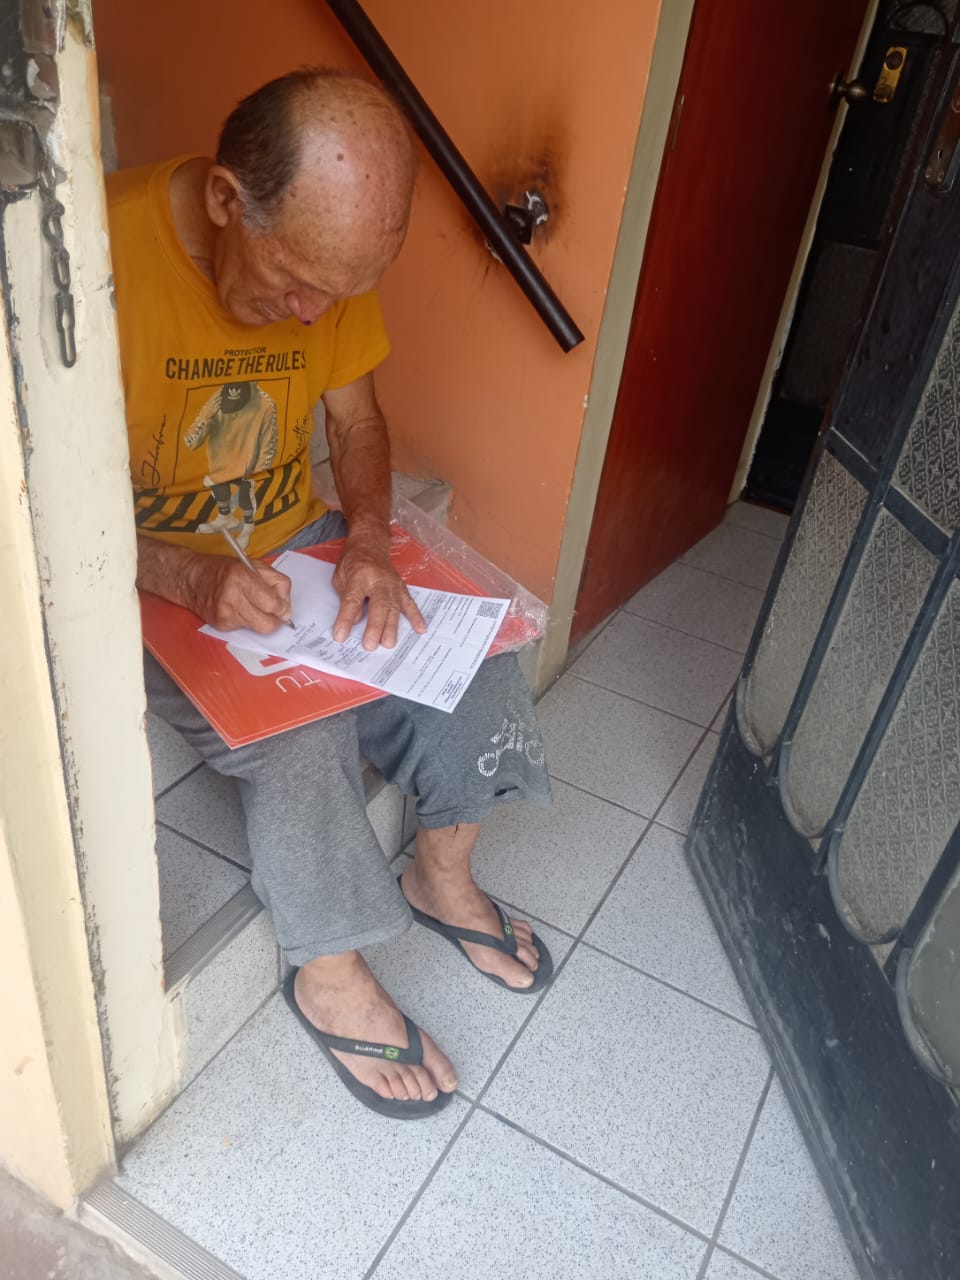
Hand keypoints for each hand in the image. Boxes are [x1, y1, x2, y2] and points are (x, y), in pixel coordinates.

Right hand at [183, 554, 292, 633]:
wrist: (190, 579)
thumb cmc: (223, 569)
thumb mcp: (253, 564)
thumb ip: (275, 581)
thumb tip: (285, 603)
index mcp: (242, 578)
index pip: (272, 604)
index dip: (283, 608)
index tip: (283, 607)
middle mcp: (233, 598)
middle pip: (267, 624)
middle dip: (276, 620)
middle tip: (275, 612)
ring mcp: (226, 614)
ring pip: (258, 628)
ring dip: (261, 619)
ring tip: (253, 606)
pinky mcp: (221, 625)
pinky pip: (245, 628)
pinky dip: (247, 620)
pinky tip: (239, 609)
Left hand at [332, 531, 425, 649]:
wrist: (370, 543)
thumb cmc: (353, 562)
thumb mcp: (341, 577)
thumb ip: (347, 599)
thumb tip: (356, 620)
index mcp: (359, 575)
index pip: (352, 600)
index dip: (346, 619)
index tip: (340, 636)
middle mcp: (379, 580)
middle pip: (378, 606)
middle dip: (375, 627)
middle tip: (370, 646)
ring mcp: (393, 584)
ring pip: (394, 608)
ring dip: (392, 627)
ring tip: (389, 644)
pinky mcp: (401, 588)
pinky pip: (410, 604)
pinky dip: (416, 617)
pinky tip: (420, 629)